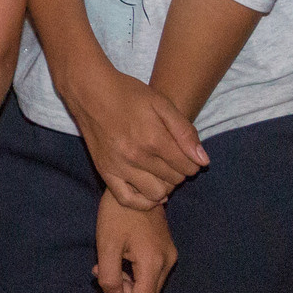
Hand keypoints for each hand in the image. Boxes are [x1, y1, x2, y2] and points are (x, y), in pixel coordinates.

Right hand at [62, 65, 206, 210]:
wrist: (90, 91)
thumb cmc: (128, 94)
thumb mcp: (162, 103)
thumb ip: (185, 132)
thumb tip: (203, 161)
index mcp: (153, 138)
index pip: (187, 167)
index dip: (193, 162)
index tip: (187, 154)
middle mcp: (136, 156)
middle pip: (174, 180)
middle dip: (180, 172)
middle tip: (174, 159)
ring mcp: (118, 166)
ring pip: (155, 193)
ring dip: (164, 186)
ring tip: (162, 172)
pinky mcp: (104, 171)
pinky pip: (127, 199)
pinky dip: (143, 202)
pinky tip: (150, 192)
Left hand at [93, 196, 176, 292]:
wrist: (135, 184)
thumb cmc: (118, 212)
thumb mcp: (107, 245)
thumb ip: (110, 278)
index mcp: (154, 263)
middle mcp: (167, 263)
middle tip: (99, 278)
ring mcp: (169, 256)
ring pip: (147, 286)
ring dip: (124, 284)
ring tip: (102, 267)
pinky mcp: (165, 249)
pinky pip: (149, 272)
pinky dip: (131, 273)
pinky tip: (115, 260)